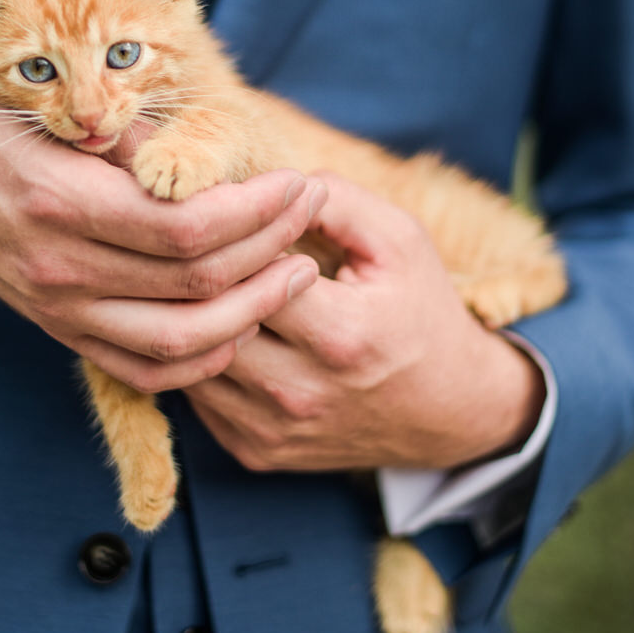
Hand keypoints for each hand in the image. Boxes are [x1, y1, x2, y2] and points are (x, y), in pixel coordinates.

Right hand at [0, 83, 321, 391]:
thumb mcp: (57, 109)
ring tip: (297, 268)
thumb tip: (225, 158)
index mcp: (58, 201)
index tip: (295, 181)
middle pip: (194, 286)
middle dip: (271, 249)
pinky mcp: (63, 333)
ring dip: (254, 310)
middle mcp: (58, 267)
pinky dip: (207, 355)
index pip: (183, 229)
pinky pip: (149, 370)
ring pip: (182, 343)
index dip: (256, 210)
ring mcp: (59, 310)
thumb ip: (135, 137)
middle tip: (310, 213)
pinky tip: (246, 317)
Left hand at [187, 173, 545, 471]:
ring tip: (191, 279)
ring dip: (185, 317)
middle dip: (195, 274)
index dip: (232, 235)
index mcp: (340, 335)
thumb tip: (263, 181)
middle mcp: (300, 392)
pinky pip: (194, 397)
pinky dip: (193, 357)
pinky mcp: (253, 451)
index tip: (228, 211)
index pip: (249, 273)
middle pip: (207, 319)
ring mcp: (271, 430)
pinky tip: (207, 326)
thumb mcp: (398, 240)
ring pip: (187, 361)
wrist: (448, 410)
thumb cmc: (420, 310)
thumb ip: (334, 199)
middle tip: (190, 239)